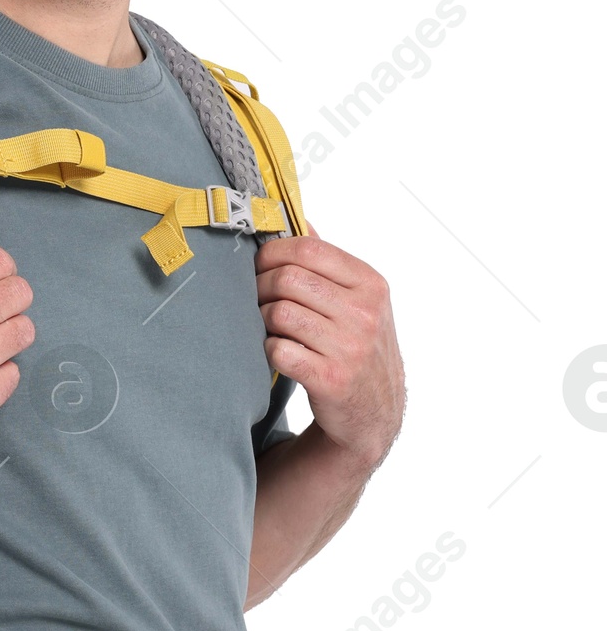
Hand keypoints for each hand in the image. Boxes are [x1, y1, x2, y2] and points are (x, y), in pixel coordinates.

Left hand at [254, 223, 404, 470]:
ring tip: (269, 326)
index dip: (272, 252)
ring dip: (262, 319)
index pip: (307, 248)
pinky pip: (277, 350)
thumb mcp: (358, 299)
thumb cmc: (358, 346)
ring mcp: (350, 348)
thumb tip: (297, 218)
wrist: (375, 412)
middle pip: (286, 279)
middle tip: (257, 298)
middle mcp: (365, 314)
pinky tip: (279, 353)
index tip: (260, 264)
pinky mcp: (330, 379)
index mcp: (370, 285)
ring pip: (278, 313)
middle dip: (260, 287)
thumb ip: (328, 261)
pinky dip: (269, 350)